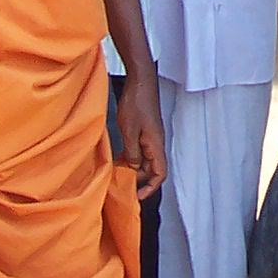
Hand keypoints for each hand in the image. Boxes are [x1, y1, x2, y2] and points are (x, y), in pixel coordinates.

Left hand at [115, 72, 166, 199]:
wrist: (140, 81)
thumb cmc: (137, 102)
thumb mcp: (130, 131)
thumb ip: (132, 153)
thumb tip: (134, 168)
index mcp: (156, 145)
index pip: (160, 173)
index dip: (150, 187)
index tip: (137, 196)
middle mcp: (156, 143)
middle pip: (151, 170)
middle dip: (138, 180)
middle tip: (120, 186)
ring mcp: (150, 137)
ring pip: (144, 160)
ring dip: (133, 169)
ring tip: (117, 175)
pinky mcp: (144, 131)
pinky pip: (139, 150)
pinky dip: (130, 157)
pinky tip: (118, 159)